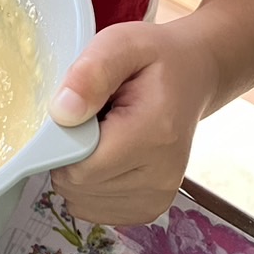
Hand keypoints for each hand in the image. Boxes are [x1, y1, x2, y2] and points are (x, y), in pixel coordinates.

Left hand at [48, 16, 218, 226]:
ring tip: (101, 135)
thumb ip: (91, 73)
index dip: (61, 142)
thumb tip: (61, 113)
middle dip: (68, 155)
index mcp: (154, 133)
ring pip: (83, 202)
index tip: (74, 113)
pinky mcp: (150, 208)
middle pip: (79, 187)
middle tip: (89, 119)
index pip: (80, 166)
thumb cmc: (154, 57)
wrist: (192, 75)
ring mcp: (158, 197)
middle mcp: (161, 176)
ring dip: (78, 171)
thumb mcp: (121, 44)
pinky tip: (106, 155)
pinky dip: (90, 186)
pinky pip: (95, 210)